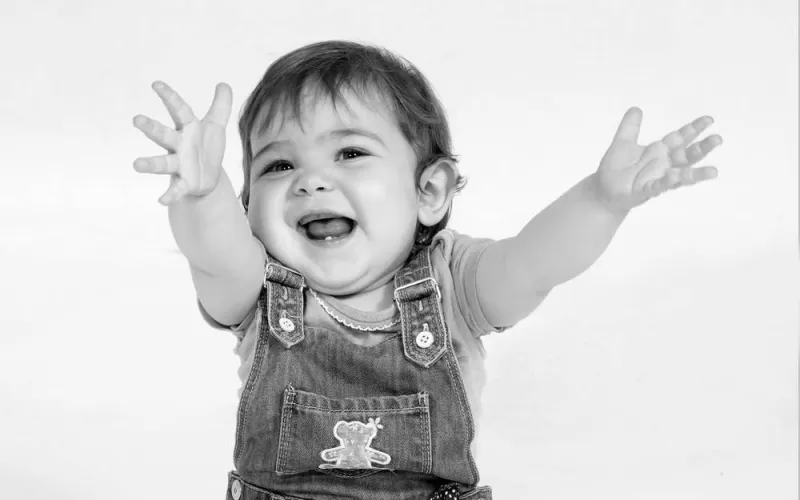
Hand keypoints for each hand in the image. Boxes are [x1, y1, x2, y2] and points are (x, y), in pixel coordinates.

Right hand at [132, 81, 232, 204]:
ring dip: (150, 164)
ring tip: (136, 164)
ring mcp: (179, 165)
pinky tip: (161, 200)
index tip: (156, 84)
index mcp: (188, 129)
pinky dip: (169, 195)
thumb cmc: (206, 147)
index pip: (179, 110)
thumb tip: (224, 84)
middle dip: (151, 128)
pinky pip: (176, 190)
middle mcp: (179, 145)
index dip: (169, 97)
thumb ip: (221, 106)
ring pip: (163, 163)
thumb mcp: (216, 126)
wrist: (208, 177)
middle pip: (163, 135)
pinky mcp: (185, 183)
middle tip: (136, 120)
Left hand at [594, 107, 721, 211]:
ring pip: (681, 176)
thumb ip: (630, 127)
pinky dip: (667, 182)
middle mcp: (663, 165)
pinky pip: (659, 186)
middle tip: (717, 139)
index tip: (709, 119)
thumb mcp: (622, 143)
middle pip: (687, 156)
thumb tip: (636, 108)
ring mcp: (657, 179)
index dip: (693, 129)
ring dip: (696, 173)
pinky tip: (673, 175)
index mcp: (659, 151)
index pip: (680, 138)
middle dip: (702, 148)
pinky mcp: (646, 191)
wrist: (602, 190)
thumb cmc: (615, 168)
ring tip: (713, 171)